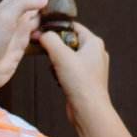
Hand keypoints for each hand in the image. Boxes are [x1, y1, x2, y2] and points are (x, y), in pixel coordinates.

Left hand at [0, 0, 46, 98]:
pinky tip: (53, 31)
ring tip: (60, 10)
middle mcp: (14, 19)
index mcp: (7, 7)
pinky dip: (46, 32)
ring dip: (46, 14)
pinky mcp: (22, 46)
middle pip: (32, 4)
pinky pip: (37, 35)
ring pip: (36, 19)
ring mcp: (18, 32)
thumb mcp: (4, 15)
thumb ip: (23, 3)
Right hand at [36, 22, 136, 136]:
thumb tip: (41, 34)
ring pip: (67, 56)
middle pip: (69, 41)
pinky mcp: (85, 79)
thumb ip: (49, 40)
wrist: (88, 109)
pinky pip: (69, 69)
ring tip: (55, 70)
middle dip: (55, 47)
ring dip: (57, 61)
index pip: (73, 26)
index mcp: (94, 42)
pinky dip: (61, 72)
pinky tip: (58, 79)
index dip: (56, 28)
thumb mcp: (61, 55)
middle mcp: (95, 53)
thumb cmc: (80, 82)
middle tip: (46, 52)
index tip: (42, 32)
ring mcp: (91, 67)